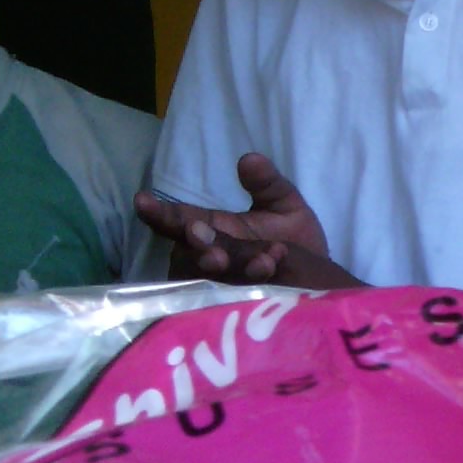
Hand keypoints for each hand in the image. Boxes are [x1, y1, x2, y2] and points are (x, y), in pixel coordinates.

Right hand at [136, 153, 364, 289]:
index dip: (158, 211)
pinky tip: (271, 270)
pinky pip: (232, 298)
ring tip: (258, 262)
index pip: (176, 218)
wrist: (320, 278)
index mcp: (209, 226)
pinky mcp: (233, 304)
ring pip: (208, 278)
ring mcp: (218, 282)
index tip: (142, 201)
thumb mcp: (284, 204)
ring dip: (228, 267)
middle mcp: (205, 254)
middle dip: (197, 245)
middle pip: (187, 251)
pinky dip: (251, 285)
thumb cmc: (292, 237)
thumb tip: (249, 159)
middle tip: (206, 241)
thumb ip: (267, 183)